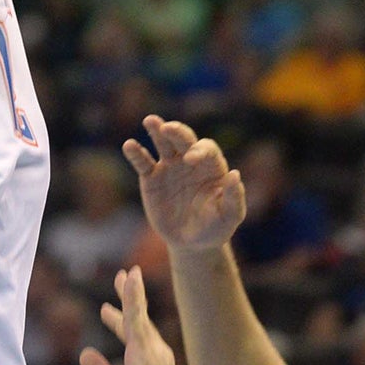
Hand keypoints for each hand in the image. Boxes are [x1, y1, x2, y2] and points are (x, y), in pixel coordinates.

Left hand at [79, 266, 182, 364]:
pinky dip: (133, 294)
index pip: (131, 338)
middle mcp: (153, 353)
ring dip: (131, 291)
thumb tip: (86, 353)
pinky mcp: (144, 347)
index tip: (106, 310)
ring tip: (125, 272)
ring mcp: (151, 349)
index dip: (118, 322)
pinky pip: (137, 314)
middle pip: (138, 320)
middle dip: (128, 298)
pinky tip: (129, 277)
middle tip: (121, 277)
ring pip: (138, 313)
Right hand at [125, 115, 245, 254]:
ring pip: (163, 143)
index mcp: (212, 166)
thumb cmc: (215, 228)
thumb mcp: (229, 216)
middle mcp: (190, 161)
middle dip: (177, 132)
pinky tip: (129, 145)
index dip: (200, 151)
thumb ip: (233, 197)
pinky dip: (135, 153)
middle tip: (168, 129)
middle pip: (184, 139)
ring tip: (150, 121)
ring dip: (157, 130)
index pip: (207, 149)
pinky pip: (143, 162)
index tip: (191, 160)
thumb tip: (235, 174)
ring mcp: (170, 167)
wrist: (192, 243)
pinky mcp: (152, 178)